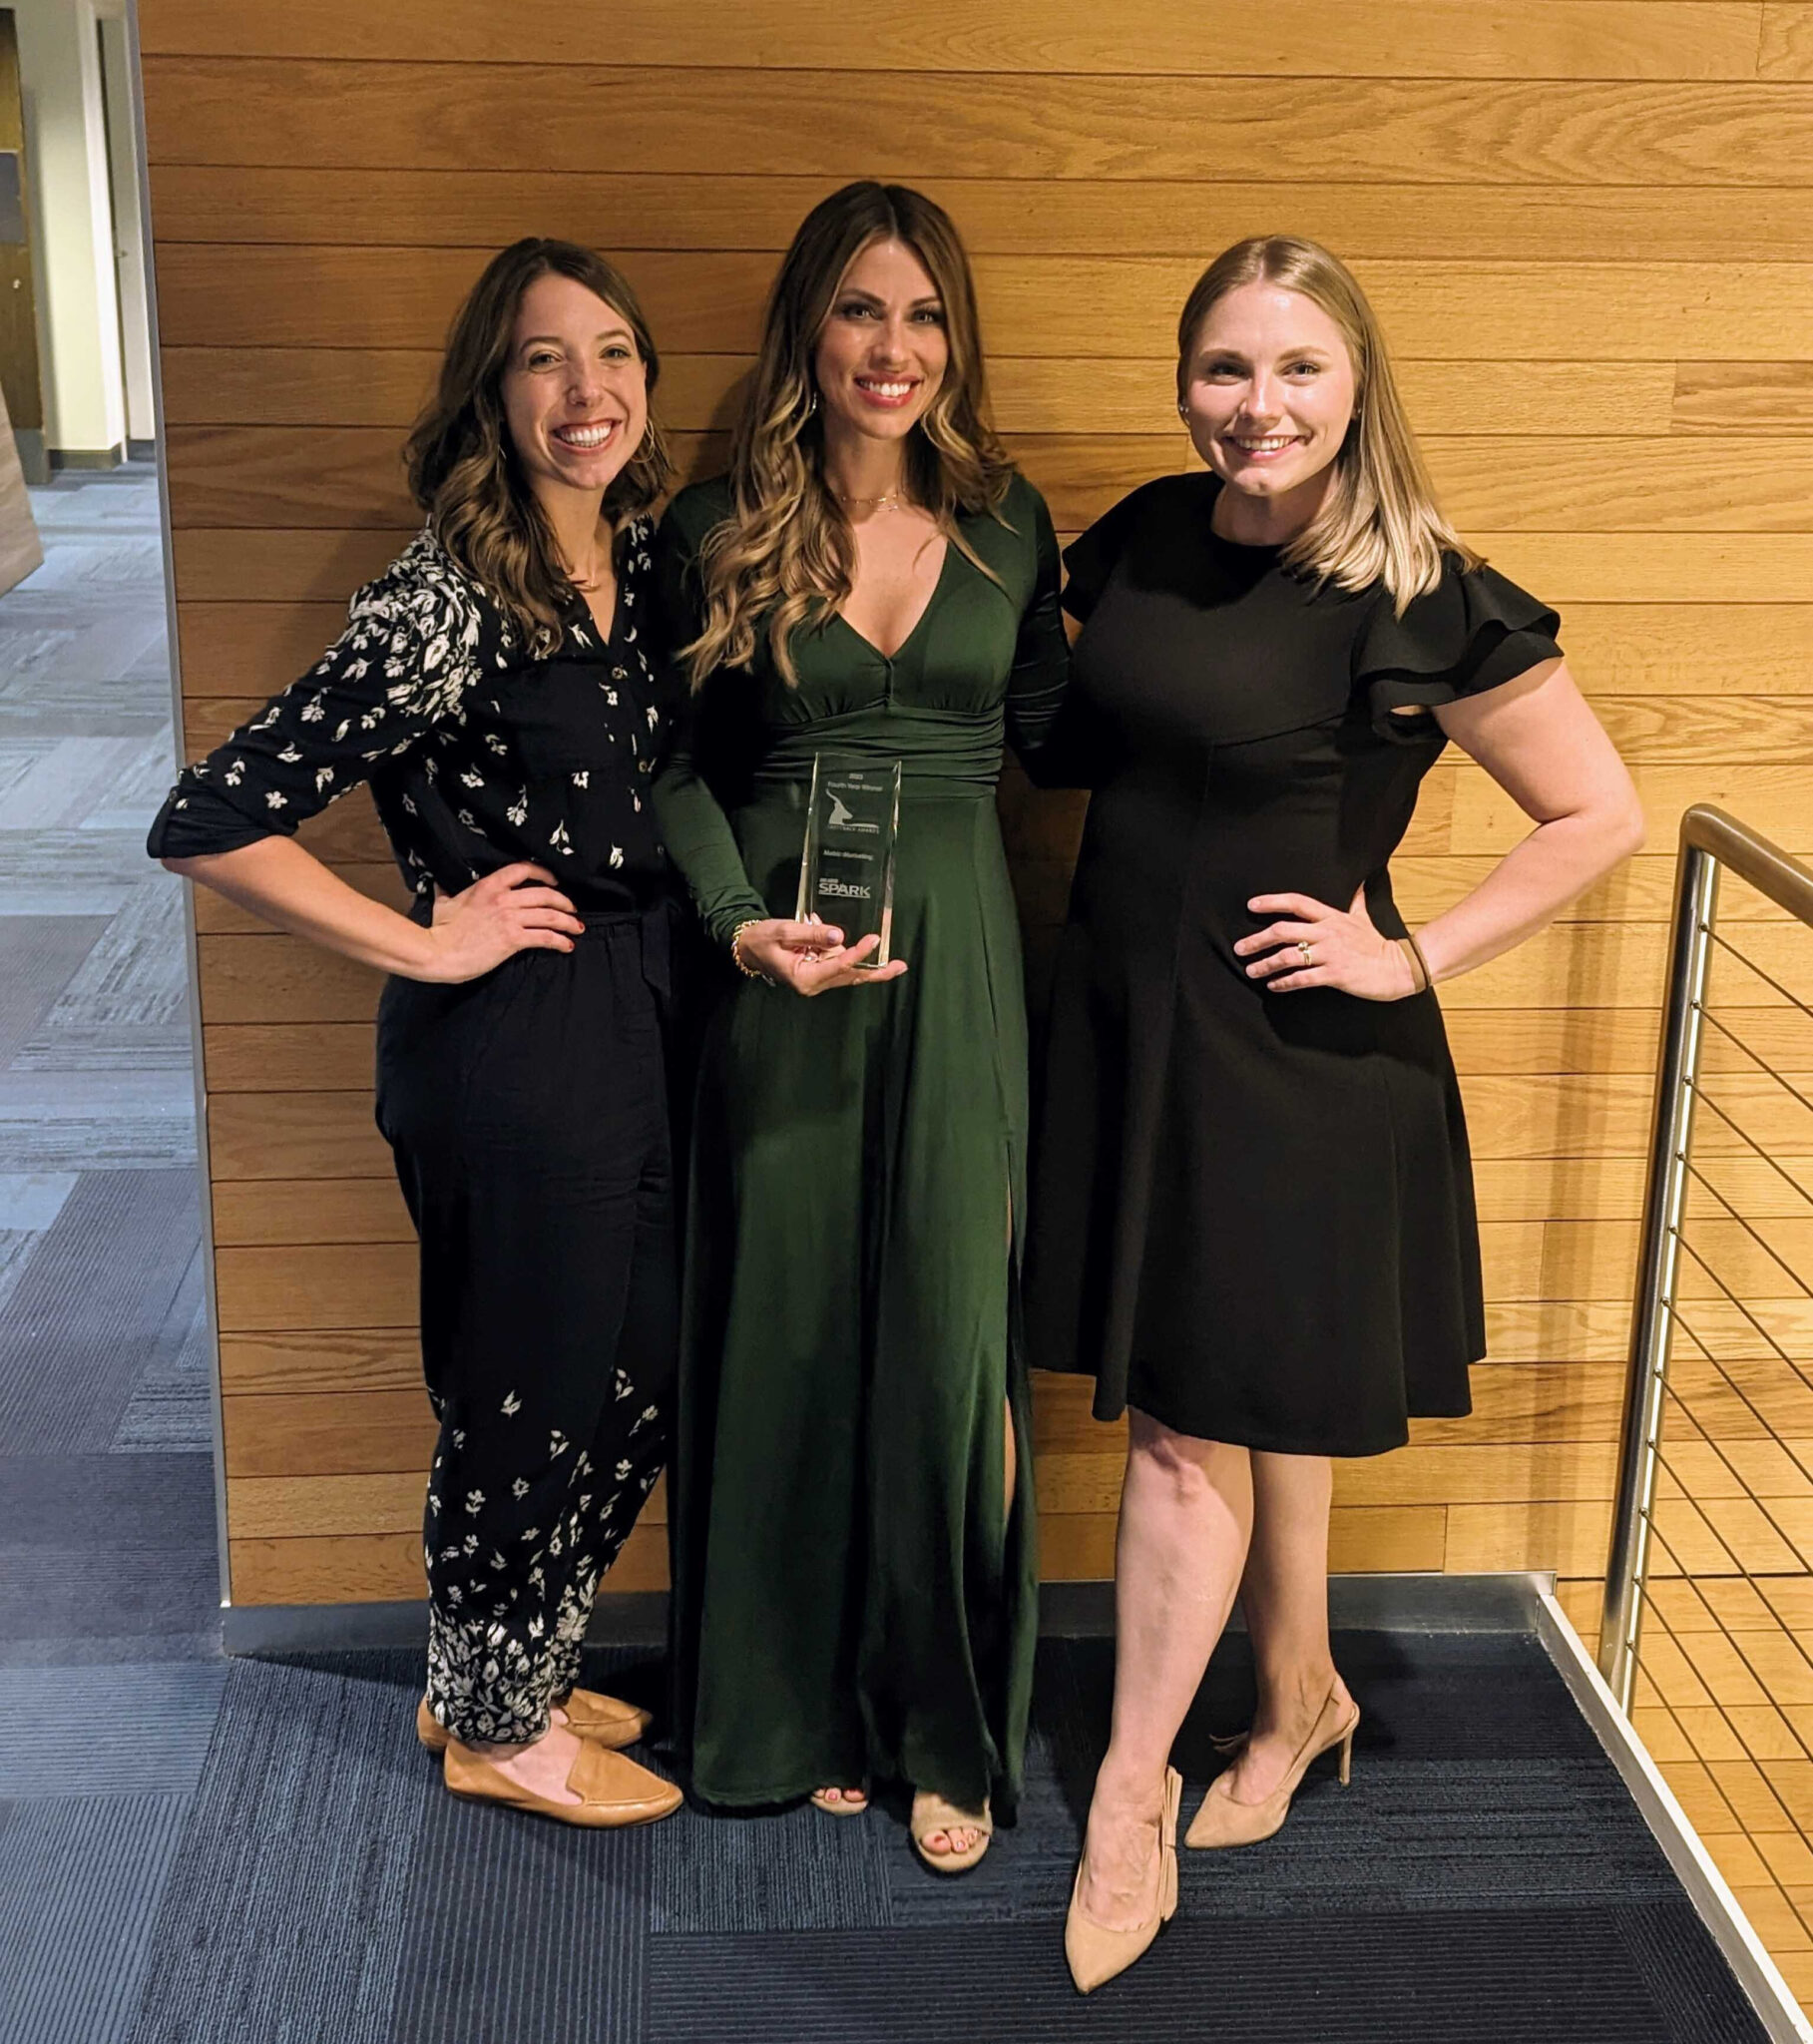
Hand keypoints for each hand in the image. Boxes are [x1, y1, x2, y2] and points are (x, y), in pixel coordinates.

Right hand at [415, 863, 584, 981]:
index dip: (543, 873)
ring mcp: (509, 918)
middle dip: (564, 901)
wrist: (436, 951)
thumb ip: (446, 892)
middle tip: (572, 909)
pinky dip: (560, 941)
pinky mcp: (512, 939)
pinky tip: (567, 945)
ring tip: (577, 928)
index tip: (554, 880)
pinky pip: (545, 937)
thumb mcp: (443, 903)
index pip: (522, 869)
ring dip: (568, 921)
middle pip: (545, 894)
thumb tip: (439, 887)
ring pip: (550, 915)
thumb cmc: (438, 930)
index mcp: (488, 886)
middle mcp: (502, 898)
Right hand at [735, 917, 908, 995]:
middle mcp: (814, 983)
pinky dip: (854, 957)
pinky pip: (842, 966)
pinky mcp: (819, 972)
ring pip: (850, 973)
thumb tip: (839, 936)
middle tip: (900, 966)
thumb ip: (812, 934)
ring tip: (895, 964)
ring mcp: (818, 979)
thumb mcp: (784, 932)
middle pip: (851, 976)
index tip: (874, 940)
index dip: (858, 953)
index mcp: (804, 978)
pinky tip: (865, 947)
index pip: (838, 966)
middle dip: (876, 971)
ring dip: (871, 966)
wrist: (749, 947)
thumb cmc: (762, 940)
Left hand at [1235, 887, 1419, 1001]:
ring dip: (1265, 964)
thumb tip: (1359, 884)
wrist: (1398, 968)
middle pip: (1283, 930)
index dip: (1272, 902)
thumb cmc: (1377, 944)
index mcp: (1331, 917)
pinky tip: (1274, 986)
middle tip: (1240, 948)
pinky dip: (1284, 983)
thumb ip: (1356, 901)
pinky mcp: (1335, 975)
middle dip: (1257, 940)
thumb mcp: (1364, 918)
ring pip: (1288, 956)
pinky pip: (1302, 978)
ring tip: (1251, 970)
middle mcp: (1327, 932)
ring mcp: (1330, 954)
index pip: (1296, 903)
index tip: (1251, 906)